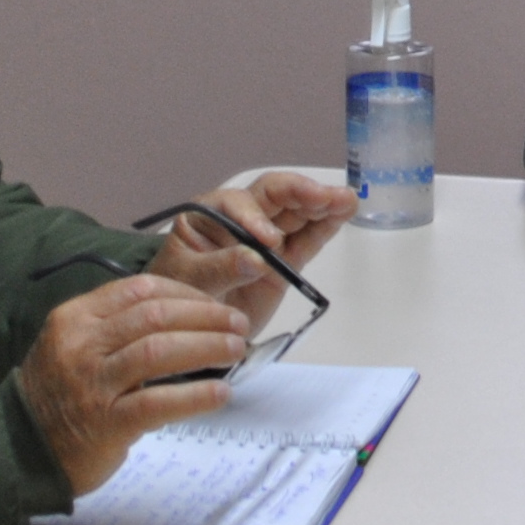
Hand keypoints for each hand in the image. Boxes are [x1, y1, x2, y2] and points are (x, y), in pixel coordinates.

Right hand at [13, 276, 249, 494]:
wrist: (20, 449)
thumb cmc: (59, 396)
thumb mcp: (76, 346)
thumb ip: (117, 328)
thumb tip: (185, 316)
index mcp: (76, 318)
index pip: (140, 290)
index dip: (186, 293)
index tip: (215, 302)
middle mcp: (82, 345)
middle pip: (156, 316)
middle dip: (206, 316)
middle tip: (238, 325)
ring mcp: (92, 384)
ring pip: (160, 351)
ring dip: (207, 347)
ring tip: (235, 350)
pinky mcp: (105, 423)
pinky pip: (158, 402)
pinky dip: (195, 396)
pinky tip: (220, 393)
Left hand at [148, 173, 359, 336]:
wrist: (186, 330)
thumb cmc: (176, 296)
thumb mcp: (188, 282)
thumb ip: (219, 268)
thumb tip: (256, 259)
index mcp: (209, 215)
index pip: (238, 204)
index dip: (256, 218)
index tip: (270, 242)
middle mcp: (240, 219)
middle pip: (274, 197)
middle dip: (301, 194)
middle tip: (329, 197)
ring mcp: (264, 240)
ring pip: (296, 214)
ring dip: (322, 205)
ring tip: (348, 200)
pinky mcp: (283, 261)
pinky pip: (306, 239)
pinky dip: (325, 226)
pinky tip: (344, 213)